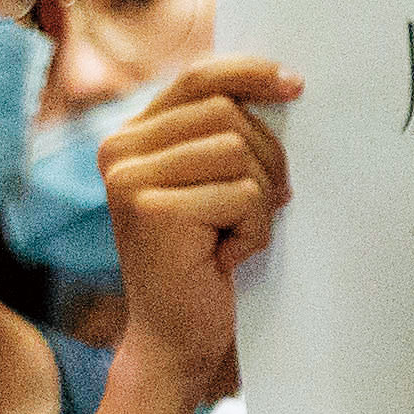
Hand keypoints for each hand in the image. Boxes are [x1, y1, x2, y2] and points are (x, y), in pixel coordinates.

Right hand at [101, 56, 297, 385]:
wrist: (176, 339)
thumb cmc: (203, 260)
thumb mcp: (209, 184)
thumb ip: (222, 134)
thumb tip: (284, 83)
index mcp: (130, 137)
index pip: (198, 78)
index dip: (251, 73)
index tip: (295, 84)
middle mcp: (119, 151)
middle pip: (226, 112)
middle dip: (266, 157)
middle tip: (269, 201)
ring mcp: (130, 180)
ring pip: (237, 151)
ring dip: (259, 199)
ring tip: (235, 234)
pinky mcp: (152, 211)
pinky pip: (241, 195)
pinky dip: (252, 231)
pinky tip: (225, 258)